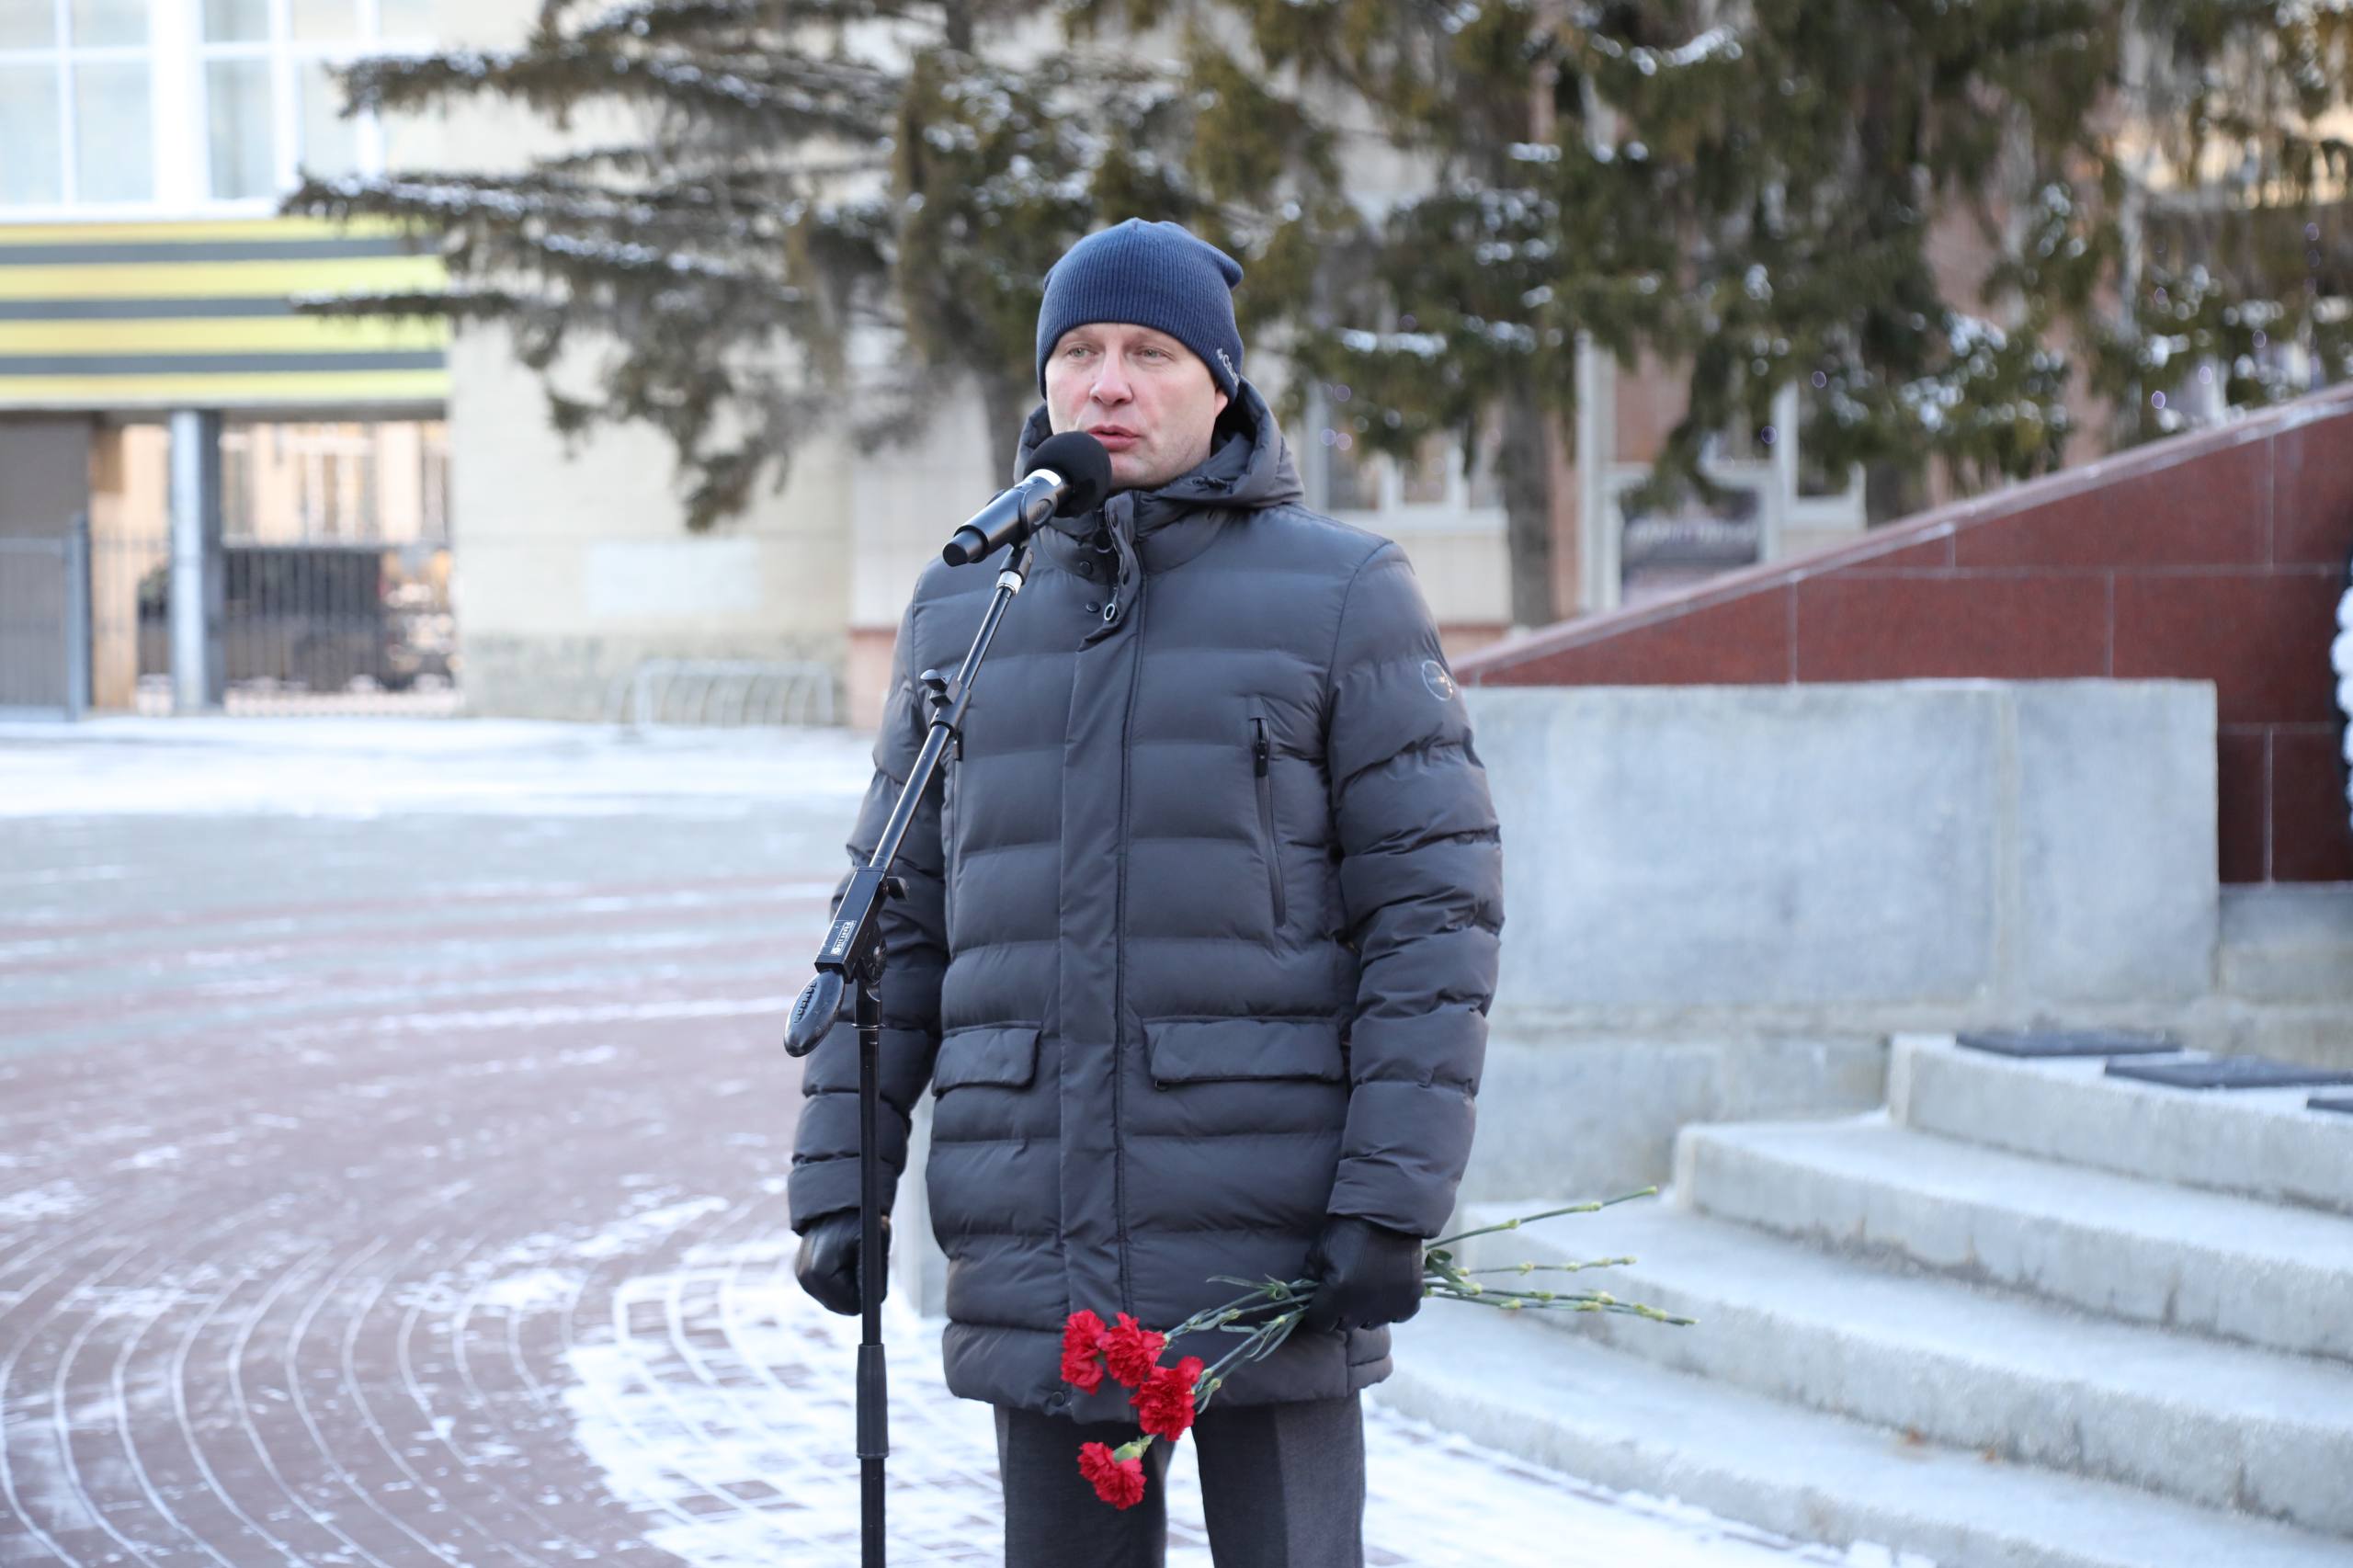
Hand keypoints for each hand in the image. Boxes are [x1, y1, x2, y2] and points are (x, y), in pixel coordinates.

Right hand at [793, 1210, 889, 1315]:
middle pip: (843, 1307)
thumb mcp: (873, 1242)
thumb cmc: (858, 1220)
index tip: (870, 1268)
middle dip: (856, 1289)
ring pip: (837, 1300)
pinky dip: (839, 1280)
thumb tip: (875, 1301)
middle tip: (860, 1260)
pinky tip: (840, 1258)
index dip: (867, 1291)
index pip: (852, 1306)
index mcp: (819, 1274)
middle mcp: (806, 1280)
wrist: (836, 1203)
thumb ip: (874, 1274)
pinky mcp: (804, 1275)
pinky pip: (830, 1290)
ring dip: (848, 1284)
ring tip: (850, 1256)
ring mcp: (803, 1279)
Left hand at [1300, 1215, 1423, 1332]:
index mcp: (1337, 1294)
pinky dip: (1390, 1307)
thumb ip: (1308, 1278)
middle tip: (1344, 1290)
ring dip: (1364, 1311)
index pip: (1319, 1323)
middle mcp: (1363, 1307)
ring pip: (1370, 1322)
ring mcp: (1389, 1306)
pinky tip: (1385, 1290)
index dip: (1316, 1312)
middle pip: (1345, 1324)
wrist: (1387, 1216)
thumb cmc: (1348, 1231)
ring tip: (1366, 1288)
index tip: (1320, 1301)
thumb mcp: (1320, 1251)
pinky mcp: (1409, 1301)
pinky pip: (1396, 1316)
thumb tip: (1303, 1297)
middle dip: (1339, 1312)